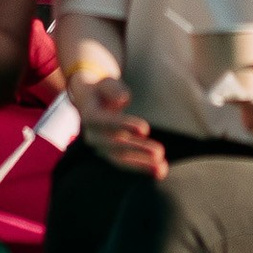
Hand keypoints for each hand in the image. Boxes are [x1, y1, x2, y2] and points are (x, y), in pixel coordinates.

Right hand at [70, 53, 165, 178]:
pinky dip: (142, 167)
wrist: (92, 101)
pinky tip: (160, 170)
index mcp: (89, 115)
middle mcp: (93, 135)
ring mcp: (102, 147)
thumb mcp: (105, 82)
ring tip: (162, 169)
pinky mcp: (112, 153)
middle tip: (159, 152)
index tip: (145, 129)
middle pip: (114, 145)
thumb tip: (124, 99)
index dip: (124, 125)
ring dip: (142, 165)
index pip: (105, 122)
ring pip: (121, 159)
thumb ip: (113, 89)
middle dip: (137, 149)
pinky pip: (126, 163)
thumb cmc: (102, 90)